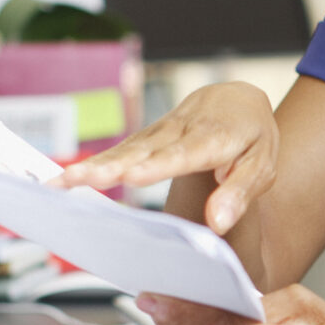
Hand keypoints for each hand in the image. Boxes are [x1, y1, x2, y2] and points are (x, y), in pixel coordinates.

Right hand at [58, 82, 277, 236]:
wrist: (237, 100)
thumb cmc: (252, 139)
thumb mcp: (262, 167)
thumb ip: (239, 194)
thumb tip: (218, 223)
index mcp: (215, 138)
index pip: (183, 153)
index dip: (157, 165)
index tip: (132, 177)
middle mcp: (182, 130)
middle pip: (143, 150)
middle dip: (110, 166)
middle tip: (79, 180)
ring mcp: (161, 131)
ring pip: (126, 148)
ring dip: (93, 165)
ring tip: (62, 182)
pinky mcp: (147, 136)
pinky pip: (121, 149)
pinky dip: (95, 162)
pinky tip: (68, 178)